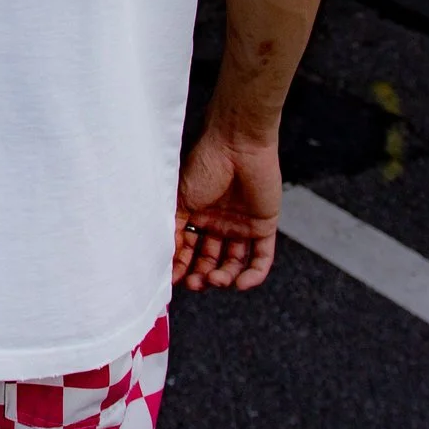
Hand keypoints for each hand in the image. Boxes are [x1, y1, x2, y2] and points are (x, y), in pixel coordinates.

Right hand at [173, 126, 282, 291]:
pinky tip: (241, 284)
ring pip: (234, 263)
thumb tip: (164, 258)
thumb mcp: (181, 199)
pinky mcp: (263, 226)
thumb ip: (175, 228)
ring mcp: (241, 226)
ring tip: (215, 280)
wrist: (237, 144)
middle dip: (202, 275)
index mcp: (196, 215)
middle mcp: (218, 223)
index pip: (188, 249)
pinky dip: (253, 275)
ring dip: (224, 276)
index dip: (181, 266)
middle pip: (210, 260)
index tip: (173, 280)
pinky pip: (261, 257)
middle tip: (195, 283)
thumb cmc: (205, 165)